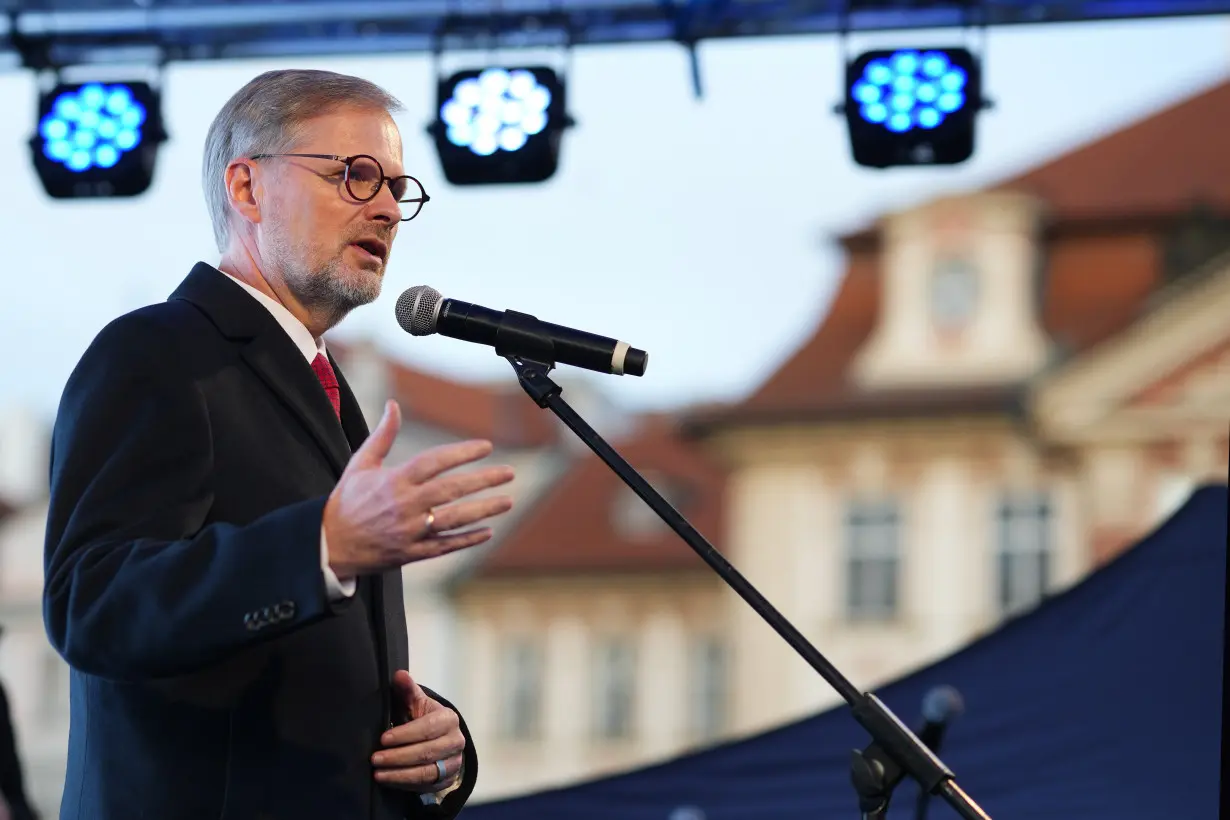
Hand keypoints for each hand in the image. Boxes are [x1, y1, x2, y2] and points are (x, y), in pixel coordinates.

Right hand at [323, 400, 514, 579]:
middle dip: (483, 480)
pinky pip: (445, 546)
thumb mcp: (361, 464)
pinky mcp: (411, 553)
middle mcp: (405, 506)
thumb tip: (393, 405)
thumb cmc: (347, 500)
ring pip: (454, 520)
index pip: (434, 462)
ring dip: (483, 510)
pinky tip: (487, 531)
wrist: (328, 544)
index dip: (461, 453)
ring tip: (507, 501)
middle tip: (508, 472)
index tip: (486, 446)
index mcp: (394, 481)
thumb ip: (382, 435)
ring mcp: (410, 531)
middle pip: (451, 490)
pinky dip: (467, 539)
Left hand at [371, 670, 464, 791]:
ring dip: (399, 774)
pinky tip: (388, 780)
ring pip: (426, 772)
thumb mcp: (416, 702)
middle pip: (426, 753)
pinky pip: (425, 785)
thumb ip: (407, 690)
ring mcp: (454, 763)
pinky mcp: (447, 779)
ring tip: (378, 773)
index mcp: (449, 719)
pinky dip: (404, 784)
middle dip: (398, 757)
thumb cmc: (423, 718)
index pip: (427, 728)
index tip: (383, 739)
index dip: (404, 735)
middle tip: (375, 758)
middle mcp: (456, 741)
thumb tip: (399, 674)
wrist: (439, 738)